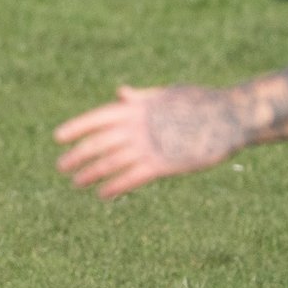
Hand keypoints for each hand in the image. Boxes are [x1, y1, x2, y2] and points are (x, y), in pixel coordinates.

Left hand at [54, 85, 246, 199]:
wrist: (230, 116)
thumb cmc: (199, 102)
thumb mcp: (166, 94)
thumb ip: (140, 98)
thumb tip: (120, 93)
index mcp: (136, 107)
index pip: (96, 118)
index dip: (75, 128)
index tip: (57, 139)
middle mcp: (136, 127)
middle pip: (97, 144)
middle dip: (76, 156)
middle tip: (61, 167)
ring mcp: (148, 146)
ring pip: (109, 164)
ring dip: (90, 174)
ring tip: (77, 183)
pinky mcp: (162, 165)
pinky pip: (131, 179)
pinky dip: (115, 187)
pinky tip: (103, 194)